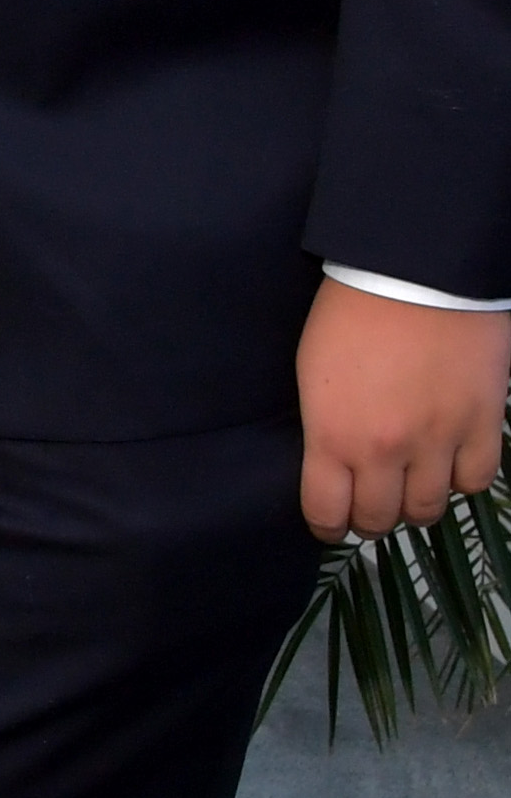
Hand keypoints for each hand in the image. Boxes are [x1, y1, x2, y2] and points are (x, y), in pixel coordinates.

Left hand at [297, 281, 507, 539]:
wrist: (415, 272)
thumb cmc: (350, 313)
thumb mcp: (313, 375)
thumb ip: (325, 429)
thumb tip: (334, 465)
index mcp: (333, 437)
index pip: (326, 514)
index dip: (327, 526)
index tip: (331, 522)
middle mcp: (385, 450)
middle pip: (380, 519)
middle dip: (371, 517)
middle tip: (372, 500)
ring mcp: (439, 440)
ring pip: (428, 510)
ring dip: (415, 503)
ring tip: (411, 483)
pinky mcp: (483, 424)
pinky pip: (476, 480)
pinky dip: (462, 479)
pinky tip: (450, 463)